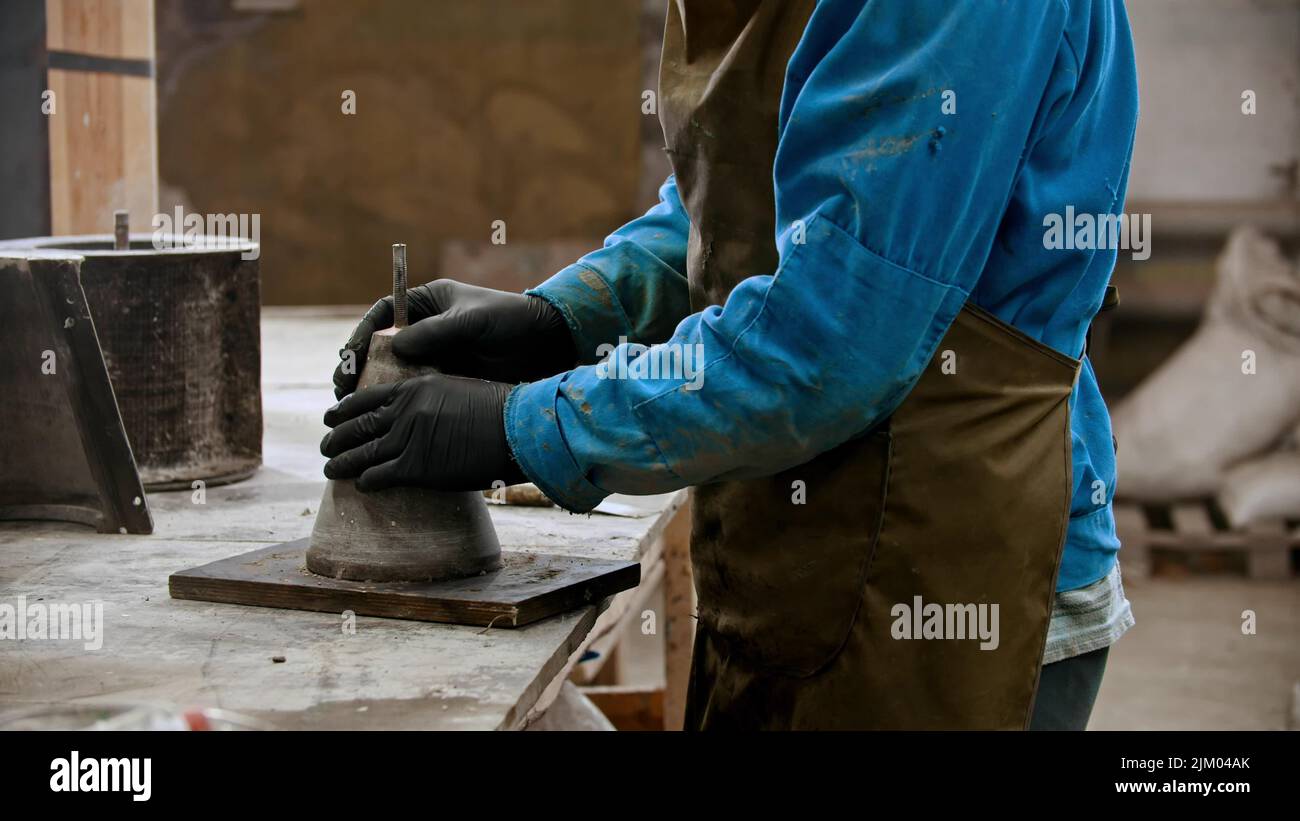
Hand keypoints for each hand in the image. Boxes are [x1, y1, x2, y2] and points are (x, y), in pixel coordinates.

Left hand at [320, 373, 525, 491]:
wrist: (513, 428)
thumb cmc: (495, 410)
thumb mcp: (455, 389)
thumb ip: (429, 398)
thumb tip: (417, 413)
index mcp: (412, 389)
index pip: (364, 398)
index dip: (342, 410)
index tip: (331, 417)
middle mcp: (403, 412)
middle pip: (356, 426)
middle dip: (335, 438)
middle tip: (324, 446)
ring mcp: (407, 440)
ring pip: (360, 453)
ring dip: (341, 463)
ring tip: (330, 470)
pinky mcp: (415, 468)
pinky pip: (379, 476)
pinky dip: (366, 482)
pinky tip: (362, 485)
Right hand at [333, 280, 575, 398]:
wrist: (547, 346)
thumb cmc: (512, 320)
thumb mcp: (473, 320)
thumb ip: (437, 331)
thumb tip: (394, 346)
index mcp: (429, 303)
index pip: (384, 314)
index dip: (363, 332)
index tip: (350, 353)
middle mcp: (427, 329)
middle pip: (382, 346)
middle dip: (359, 366)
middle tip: (342, 388)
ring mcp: (436, 356)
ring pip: (394, 372)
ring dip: (373, 388)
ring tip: (353, 408)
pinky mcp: (446, 380)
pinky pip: (415, 391)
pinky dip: (398, 403)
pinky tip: (385, 419)